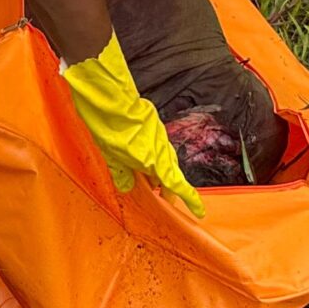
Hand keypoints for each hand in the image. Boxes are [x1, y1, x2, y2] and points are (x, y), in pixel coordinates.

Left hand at [58, 36, 203, 216]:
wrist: (109, 94)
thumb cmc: (109, 127)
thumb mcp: (110, 155)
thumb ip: (121, 173)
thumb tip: (128, 186)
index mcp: (153, 160)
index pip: (176, 185)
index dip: (189, 199)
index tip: (200, 212)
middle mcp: (160, 147)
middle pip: (170, 172)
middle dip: (169, 187)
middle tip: (165, 199)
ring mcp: (158, 133)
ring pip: (164, 158)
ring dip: (160, 171)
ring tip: (150, 181)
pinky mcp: (151, 122)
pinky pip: (157, 144)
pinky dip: (153, 154)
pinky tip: (141, 156)